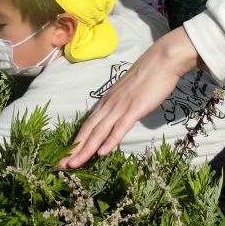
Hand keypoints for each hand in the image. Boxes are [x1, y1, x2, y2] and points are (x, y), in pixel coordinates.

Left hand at [60, 27, 201, 167]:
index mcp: (107, 101)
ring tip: (74, 164)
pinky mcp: (135, 108)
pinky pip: (120, 127)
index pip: (88, 124)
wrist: (162, 60)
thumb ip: (122, 105)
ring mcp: (121, 106)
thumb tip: (119, 117)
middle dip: (75, 149)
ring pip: (99, 131)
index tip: (67, 155)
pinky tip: (102, 153)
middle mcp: (109, 104)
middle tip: (62, 165)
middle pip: (89, 130)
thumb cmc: (149, 76)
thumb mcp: (129, 93)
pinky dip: (110, 141)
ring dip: (86, 149)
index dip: (77, 141)